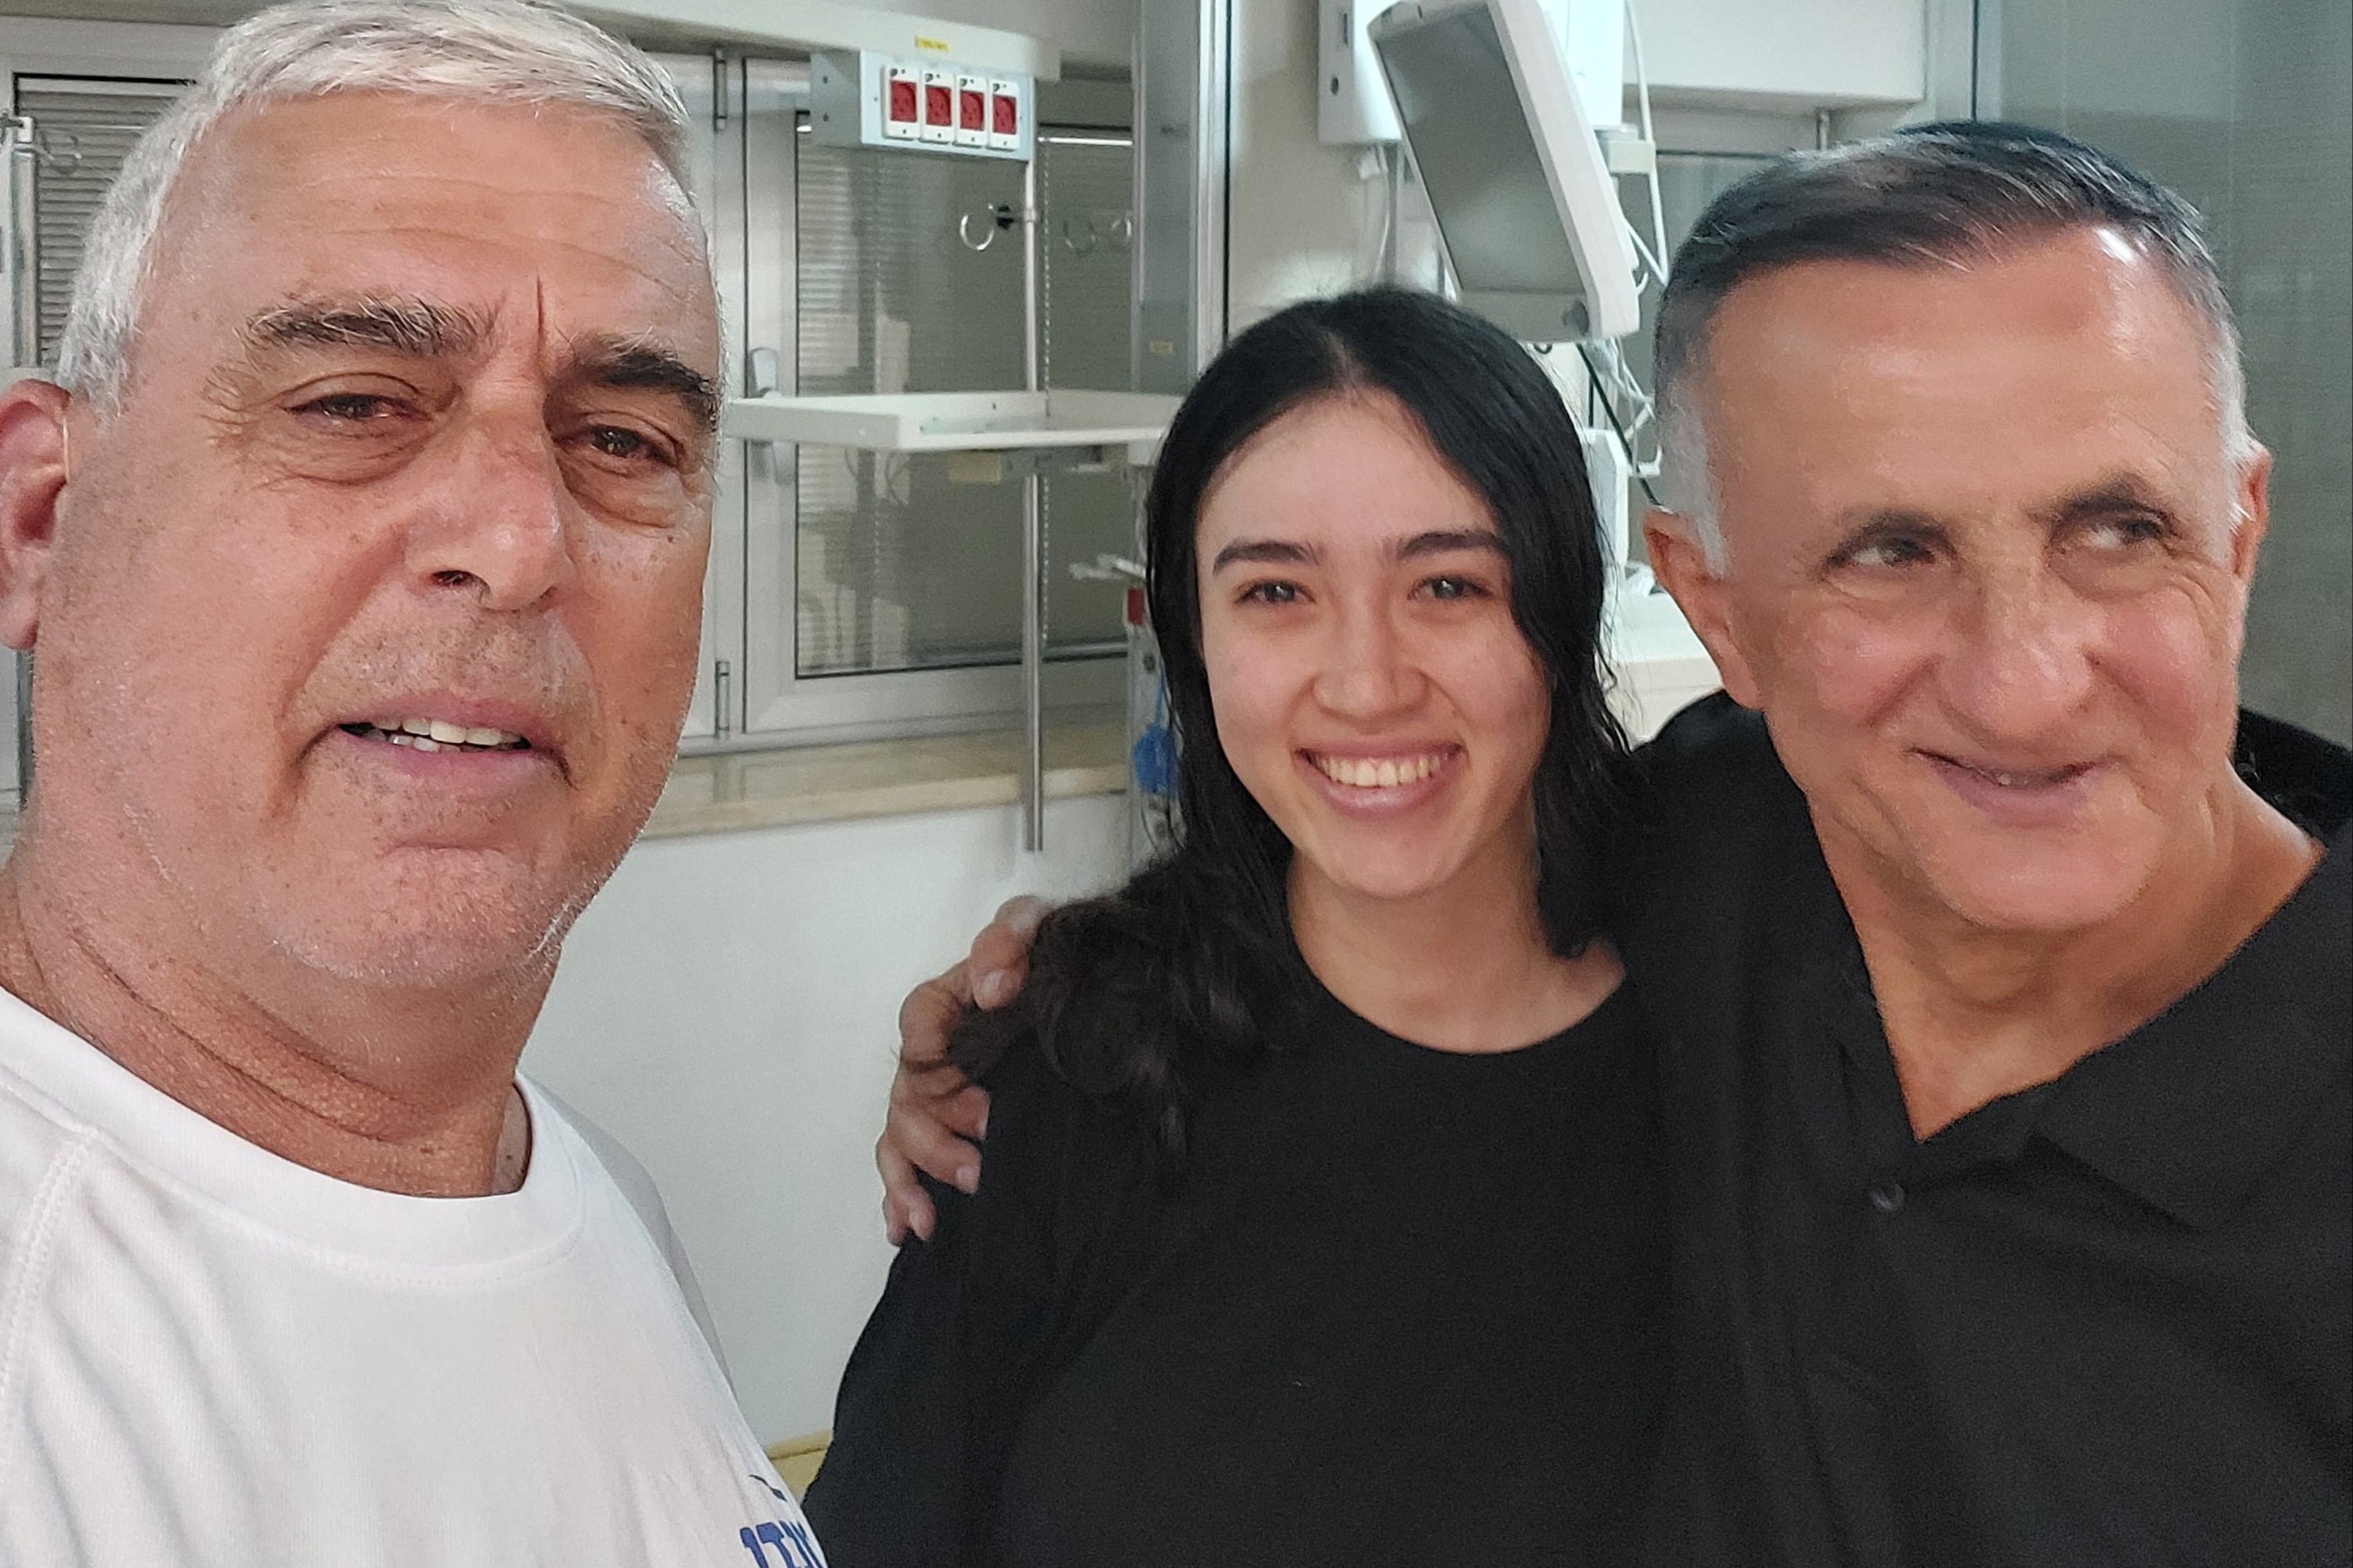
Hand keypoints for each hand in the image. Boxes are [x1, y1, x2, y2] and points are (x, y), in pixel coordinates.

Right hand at [879, 896, 1047, 1242]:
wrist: (1097, 997)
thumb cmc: (1054, 962)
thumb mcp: (1035, 929)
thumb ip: (1008, 940)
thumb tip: (992, 988)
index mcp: (947, 1000)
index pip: (919, 1023)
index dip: (937, 1064)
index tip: (982, 1103)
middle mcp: (934, 1050)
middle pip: (907, 1096)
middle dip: (935, 1141)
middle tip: (978, 1169)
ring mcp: (937, 1095)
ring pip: (899, 1137)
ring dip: (915, 1177)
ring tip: (936, 1214)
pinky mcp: (949, 1130)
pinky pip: (905, 1165)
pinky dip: (901, 1198)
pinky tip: (907, 1228)